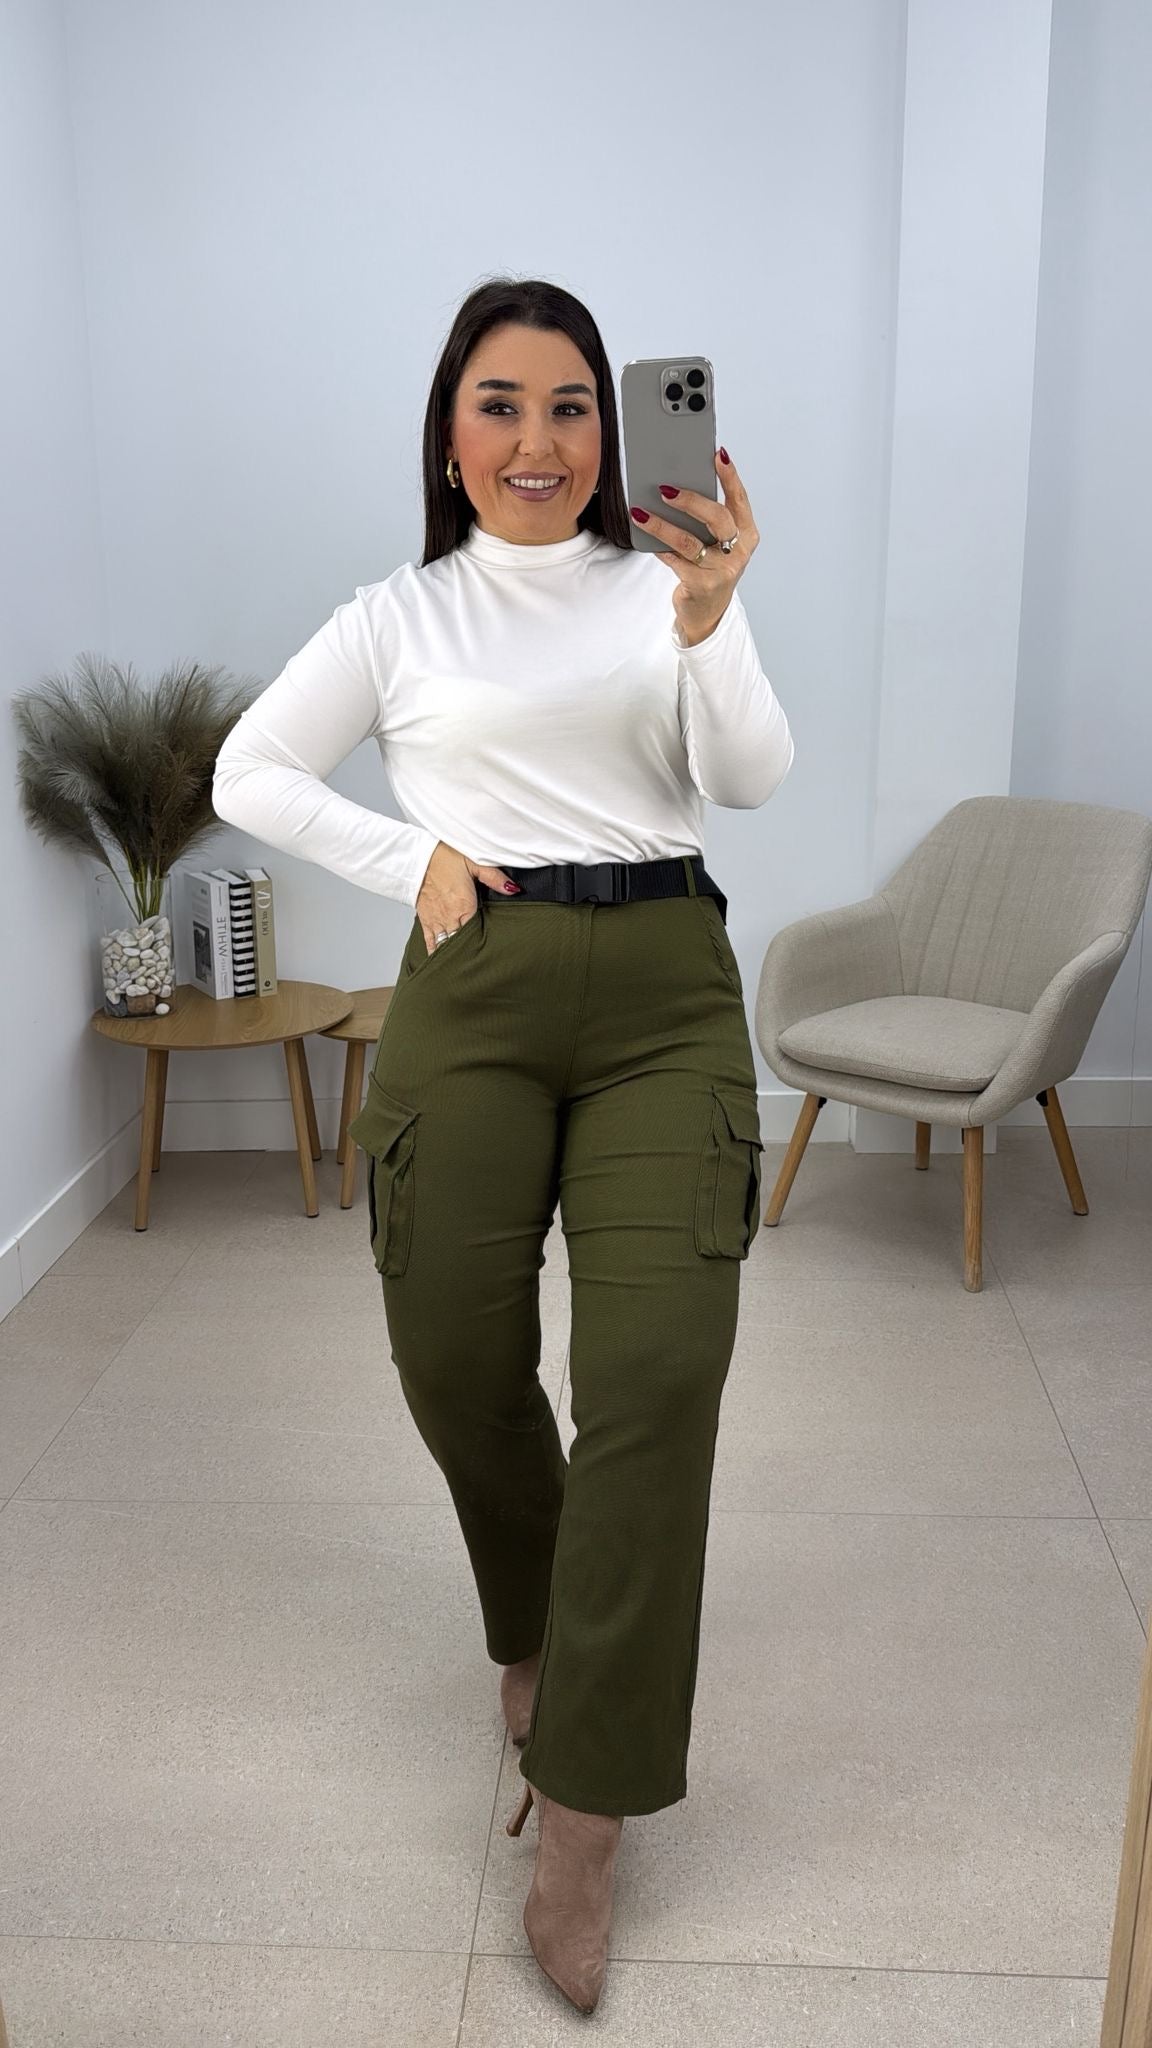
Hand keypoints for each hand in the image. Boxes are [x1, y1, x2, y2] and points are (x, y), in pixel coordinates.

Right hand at [415, 842, 519, 955]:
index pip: (477, 932)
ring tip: (463, 968)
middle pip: (462, 942)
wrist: (418, 856)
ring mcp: (436, 920)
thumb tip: (513, 889)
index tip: (492, 951)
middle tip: (481, 964)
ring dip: (454, 955)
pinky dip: (435, 952)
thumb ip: (494, 878)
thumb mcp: (474, 863)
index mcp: (464, 906)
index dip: (484, 942)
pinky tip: (441, 961)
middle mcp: (450, 917)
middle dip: (471, 952)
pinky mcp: (425, 920)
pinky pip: (430, 942)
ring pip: (446, 946)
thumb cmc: (445, 857)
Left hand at [631, 448, 758, 645]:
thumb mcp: (717, 542)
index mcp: (747, 534)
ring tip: (640, 512)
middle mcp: (738, 551)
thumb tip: (676, 487)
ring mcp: (722, 570)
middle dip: (689, 500)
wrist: (707, 611)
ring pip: (689, 542)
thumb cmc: (710, 567)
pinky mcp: (702, 585)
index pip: (739, 499)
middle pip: (716, 518)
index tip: (718, 455)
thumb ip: (707, 519)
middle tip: (665, 489)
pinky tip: (645, 536)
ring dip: (662, 525)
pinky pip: (675, 561)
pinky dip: (659, 547)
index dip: (730, 476)